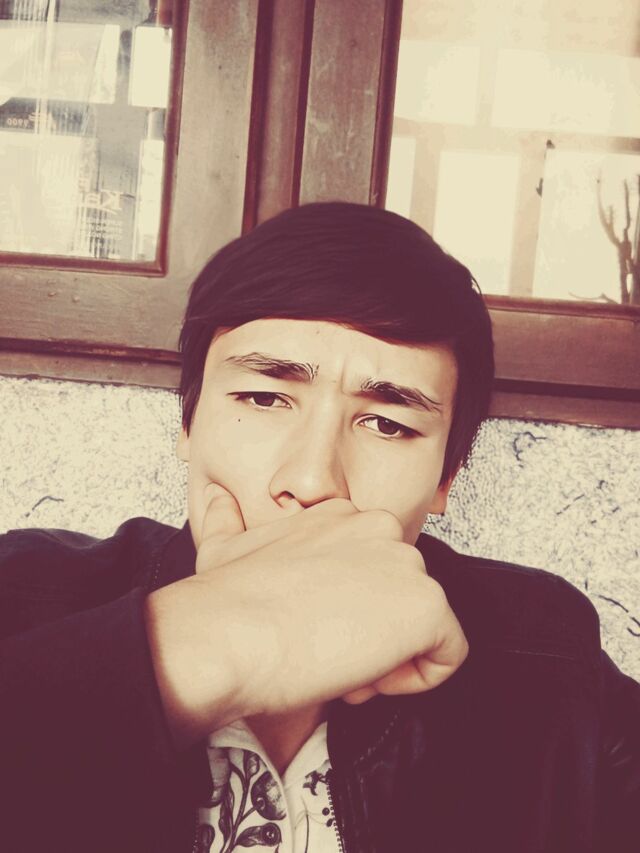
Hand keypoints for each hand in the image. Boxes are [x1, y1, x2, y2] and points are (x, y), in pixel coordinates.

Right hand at [145, 485, 467, 744]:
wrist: (228, 632)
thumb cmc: (224, 601)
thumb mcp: (220, 546)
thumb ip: (226, 520)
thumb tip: (217, 500)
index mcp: (340, 516)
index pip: (372, 569)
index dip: (347, 609)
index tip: (314, 630)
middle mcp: (380, 528)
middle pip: (398, 598)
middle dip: (368, 635)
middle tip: (326, 657)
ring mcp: (408, 564)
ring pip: (421, 626)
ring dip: (385, 659)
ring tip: (338, 670)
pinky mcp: (427, 606)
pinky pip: (448, 654)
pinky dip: (417, 679)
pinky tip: (366, 679)